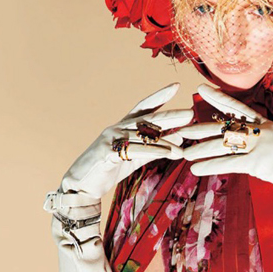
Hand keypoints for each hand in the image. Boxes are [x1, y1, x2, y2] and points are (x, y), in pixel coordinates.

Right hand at [58, 84, 192, 201]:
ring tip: (185, 137)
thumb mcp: (136, 157)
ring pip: (142, 134)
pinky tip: (169, 153)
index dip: (160, 96)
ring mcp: (111, 138)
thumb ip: (155, 147)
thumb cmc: (109, 169)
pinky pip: (135, 150)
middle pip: (147, 118)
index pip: (144, 106)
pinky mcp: (107, 152)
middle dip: (169, 115)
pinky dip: (153, 151)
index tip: (176, 86)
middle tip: (190, 113)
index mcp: (124, 126)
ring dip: (166, 137)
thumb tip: (179, 139)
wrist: (82, 185)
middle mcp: (118, 127)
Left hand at [176, 83, 272, 192]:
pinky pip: (226, 163)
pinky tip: (196, 169)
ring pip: (220, 145)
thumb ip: (264, 142)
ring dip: (200, 149)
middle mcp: (257, 131)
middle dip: (200, 128)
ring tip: (184, 152)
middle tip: (182, 128)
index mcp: (265, 123)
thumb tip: (250, 148)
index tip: (201, 89)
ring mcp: (256, 146)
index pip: (237, 107)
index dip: (218, 98)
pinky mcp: (255, 162)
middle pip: (223, 127)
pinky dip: (209, 166)